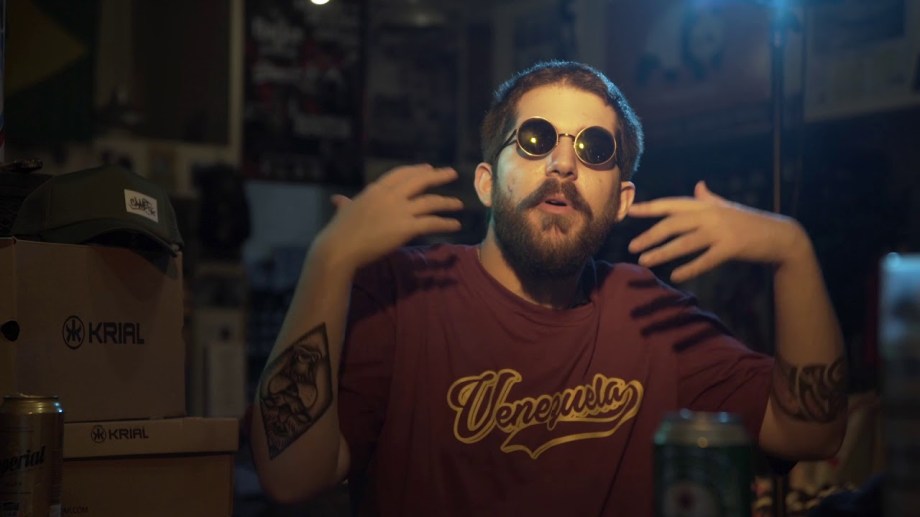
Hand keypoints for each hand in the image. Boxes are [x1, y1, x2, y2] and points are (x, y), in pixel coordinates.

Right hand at [315, 164, 463, 271]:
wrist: (340, 248)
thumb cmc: (339, 232)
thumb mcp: (344, 211)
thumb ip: (346, 203)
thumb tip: (337, 199)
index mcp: (376, 190)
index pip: (401, 174)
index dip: (416, 170)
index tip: (428, 167)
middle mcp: (390, 196)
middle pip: (420, 181)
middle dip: (438, 176)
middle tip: (451, 173)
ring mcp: (399, 211)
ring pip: (430, 202)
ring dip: (447, 202)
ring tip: (459, 204)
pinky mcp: (406, 228)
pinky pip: (432, 223)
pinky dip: (446, 223)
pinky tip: (456, 225)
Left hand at [627, 181, 805, 281]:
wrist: (780, 235)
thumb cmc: (749, 222)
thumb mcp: (727, 207)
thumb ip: (709, 198)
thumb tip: (698, 186)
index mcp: (706, 205)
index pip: (672, 204)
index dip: (650, 207)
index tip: (630, 212)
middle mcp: (710, 215)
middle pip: (673, 224)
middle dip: (650, 235)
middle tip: (631, 247)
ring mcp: (721, 231)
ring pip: (685, 243)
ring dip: (663, 253)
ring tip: (645, 262)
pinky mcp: (731, 248)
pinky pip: (705, 260)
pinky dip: (689, 268)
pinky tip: (675, 276)